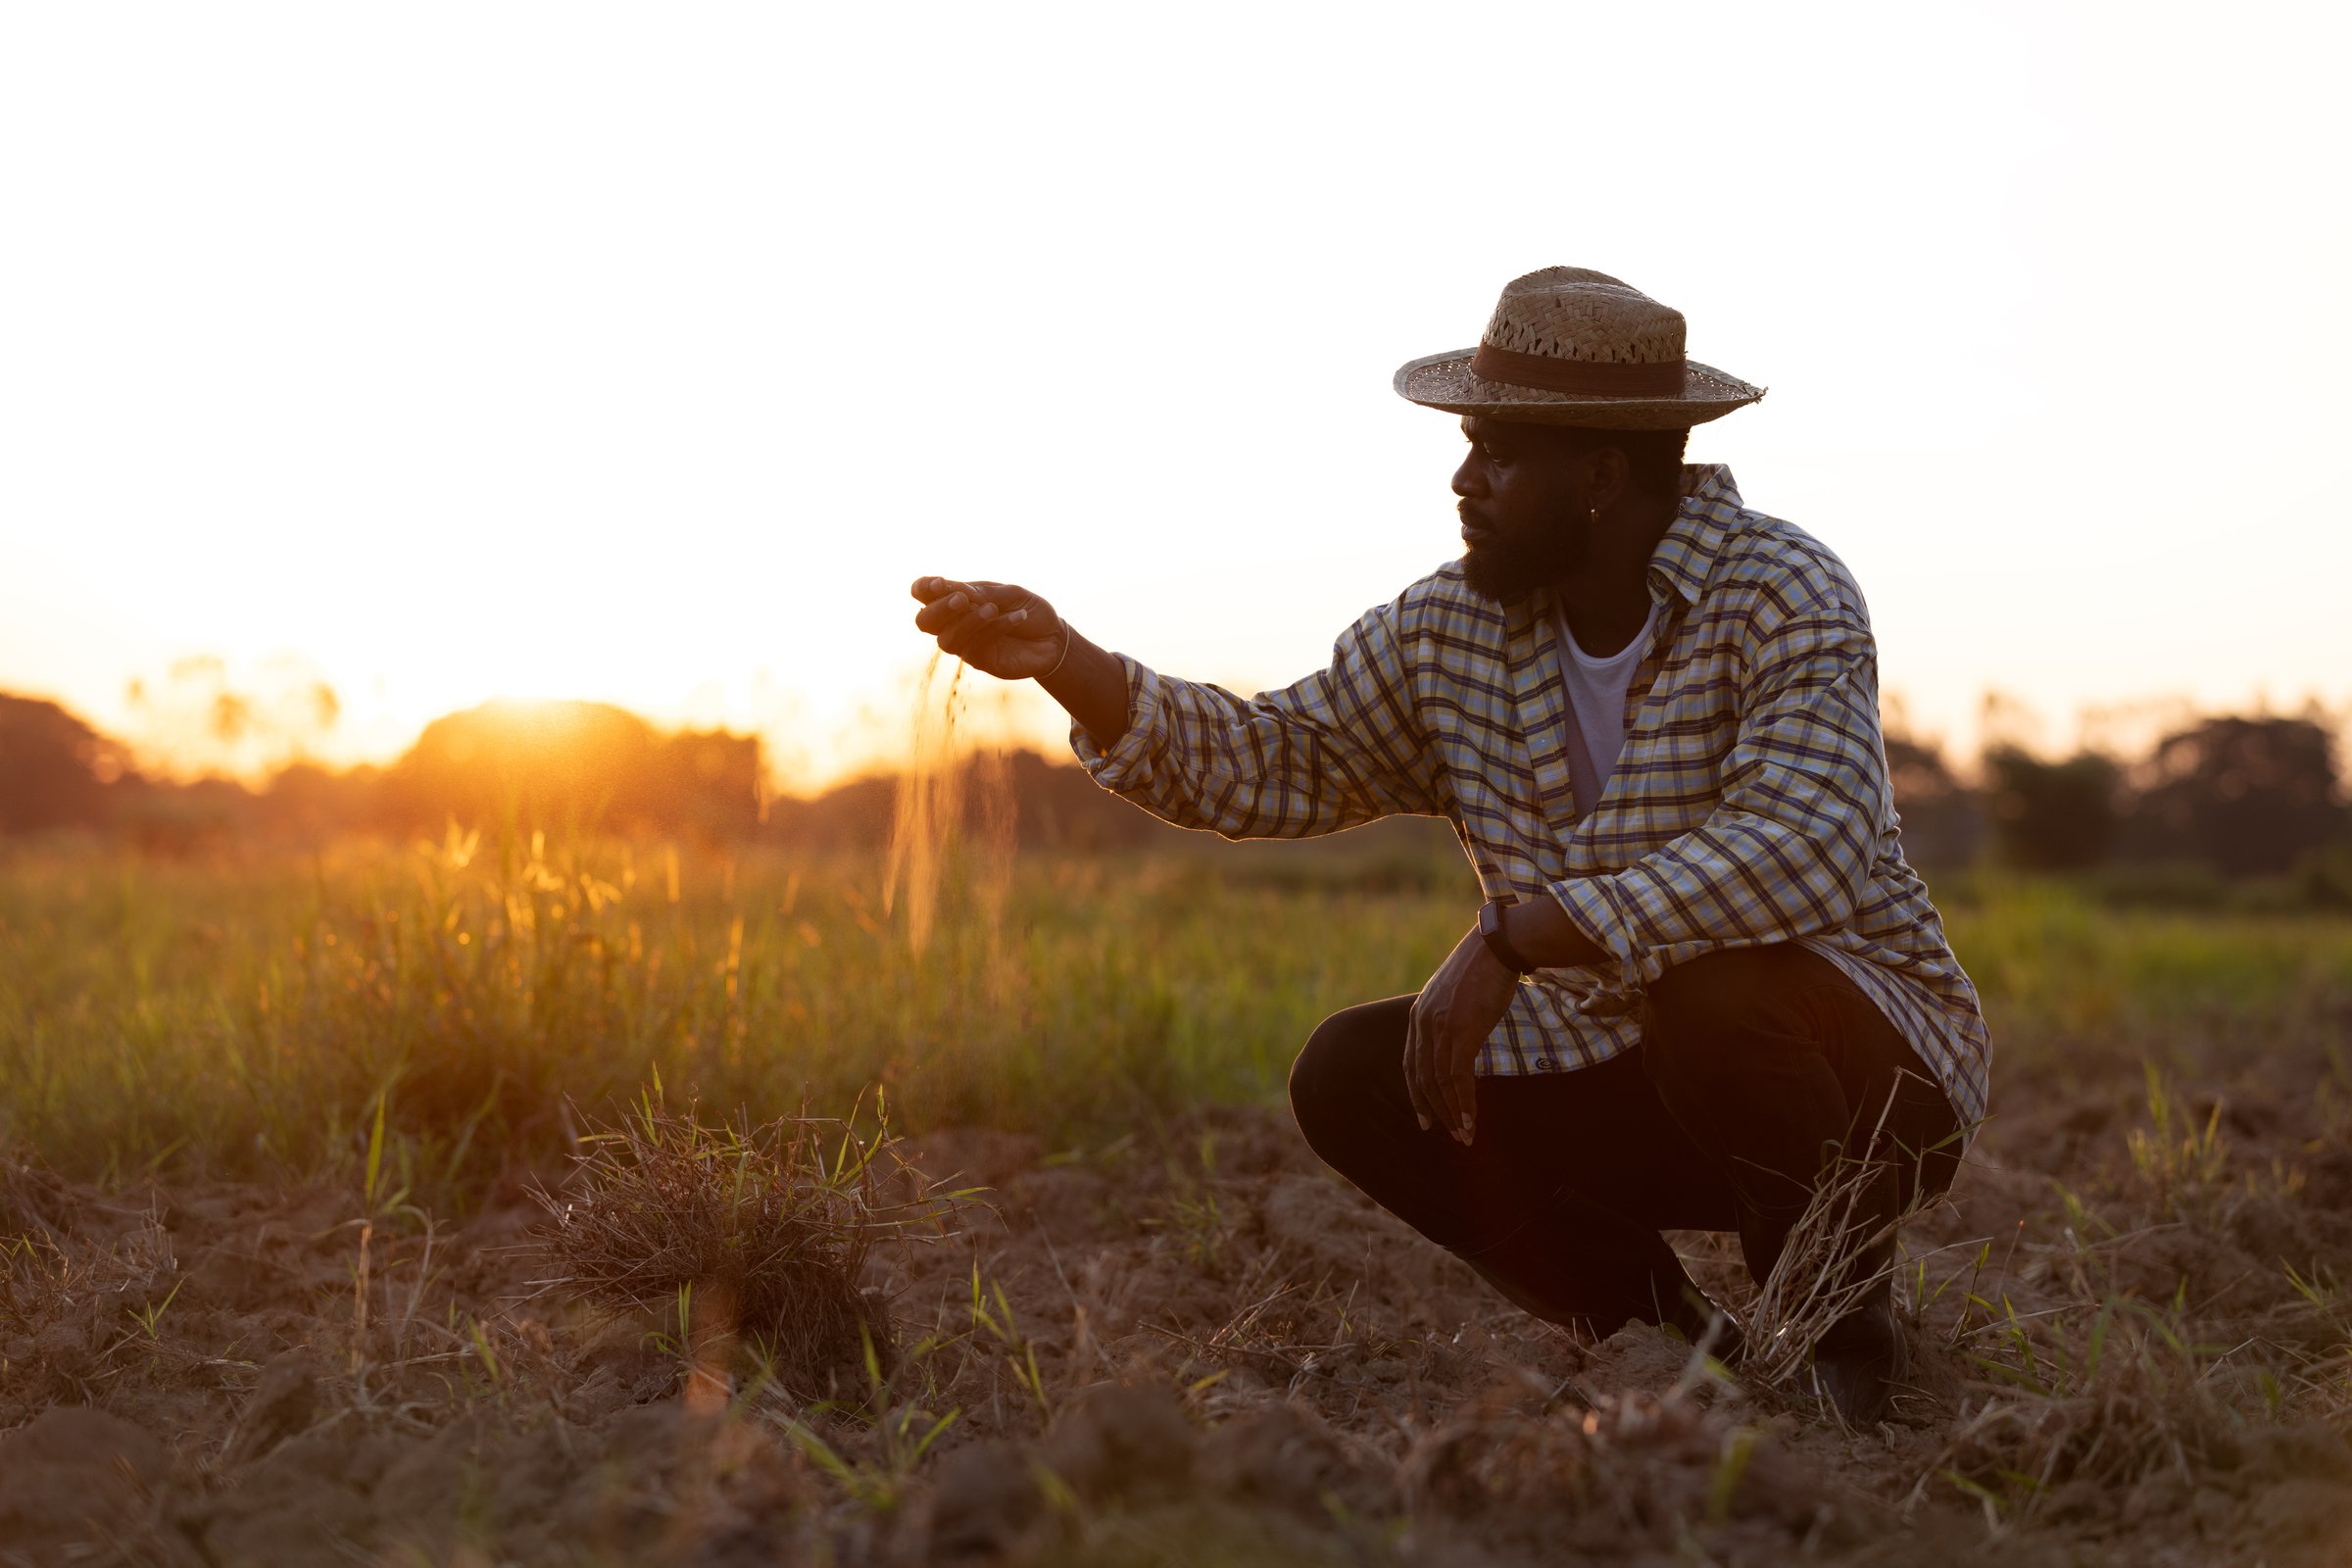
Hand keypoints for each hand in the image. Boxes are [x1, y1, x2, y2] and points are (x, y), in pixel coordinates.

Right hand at [909, 577, 1066, 681]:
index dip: (923, 588)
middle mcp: (955, 623)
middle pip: (925, 621)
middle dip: (939, 609)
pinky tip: (1017, 618)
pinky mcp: (982, 662)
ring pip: (948, 639)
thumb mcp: (1009, 594)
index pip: (924, 594)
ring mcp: (966, 645)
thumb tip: (955, 592)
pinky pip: (976, 648)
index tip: (939, 583)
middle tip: (962, 600)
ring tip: (992, 609)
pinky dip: (996, 628)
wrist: (1053, 637)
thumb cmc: (1028, 610)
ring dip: (968, 621)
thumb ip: (982, 593)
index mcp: (957, 599)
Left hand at [1405, 923, 1520, 1144]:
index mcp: (1419, 1015)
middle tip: (1448, 1134)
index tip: (1425, 1118)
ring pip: (1440, 1083)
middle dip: (1435, 1111)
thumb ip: (1450, 1018)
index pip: (1412, 1064)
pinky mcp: (1462, 1032)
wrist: (1496, 947)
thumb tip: (1460, 1040)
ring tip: (1465, 1135)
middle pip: (1422, 1079)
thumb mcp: (1456, 995)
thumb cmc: (1483, 969)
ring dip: (1452, 1113)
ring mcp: (1441, 1029)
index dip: (1417, 1094)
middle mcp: (1423, 1024)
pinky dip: (1464, 1103)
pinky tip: (1471, 1121)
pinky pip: (1458, 1078)